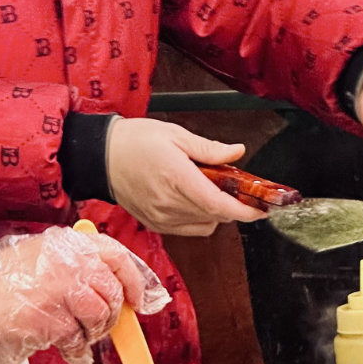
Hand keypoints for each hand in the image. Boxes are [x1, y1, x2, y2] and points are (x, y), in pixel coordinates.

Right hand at [0, 226, 169, 363]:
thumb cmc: (4, 277)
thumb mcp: (43, 252)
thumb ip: (76, 262)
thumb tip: (111, 287)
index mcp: (70, 245)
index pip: (117, 257)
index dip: (134, 280)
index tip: (137, 299)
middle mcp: (71, 264)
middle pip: (112, 293)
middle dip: (111, 315)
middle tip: (99, 324)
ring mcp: (61, 292)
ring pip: (99, 318)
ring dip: (93, 333)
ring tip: (77, 334)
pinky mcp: (51, 321)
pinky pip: (77, 340)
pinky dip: (77, 351)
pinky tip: (69, 350)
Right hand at [105, 118, 266, 235]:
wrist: (101, 157)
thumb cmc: (134, 142)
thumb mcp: (175, 135)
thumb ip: (209, 149)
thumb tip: (236, 152)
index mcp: (176, 178)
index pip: (219, 205)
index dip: (244, 211)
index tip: (261, 208)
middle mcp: (169, 203)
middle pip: (215, 216)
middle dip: (234, 206)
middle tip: (239, 188)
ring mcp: (161, 217)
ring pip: (204, 225)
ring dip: (216, 212)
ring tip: (211, 189)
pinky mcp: (155, 224)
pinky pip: (188, 228)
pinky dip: (199, 218)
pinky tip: (194, 199)